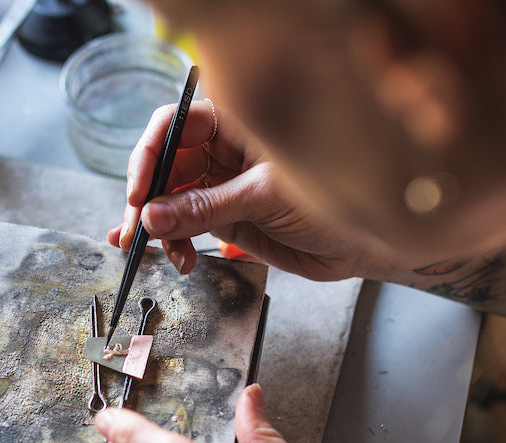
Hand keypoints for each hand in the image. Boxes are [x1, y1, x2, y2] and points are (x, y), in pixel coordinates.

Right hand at [111, 102, 505, 314]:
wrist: (372, 240)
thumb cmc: (339, 198)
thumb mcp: (269, 198)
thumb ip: (209, 207)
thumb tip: (154, 215)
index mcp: (240, 122)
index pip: (176, 126)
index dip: (151, 156)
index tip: (138, 193)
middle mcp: (227, 149)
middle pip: (166, 164)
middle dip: (145, 197)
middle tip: (133, 230)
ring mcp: (225, 184)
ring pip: (171, 199)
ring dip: (156, 226)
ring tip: (157, 253)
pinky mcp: (230, 218)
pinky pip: (188, 227)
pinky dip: (175, 243)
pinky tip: (174, 258)